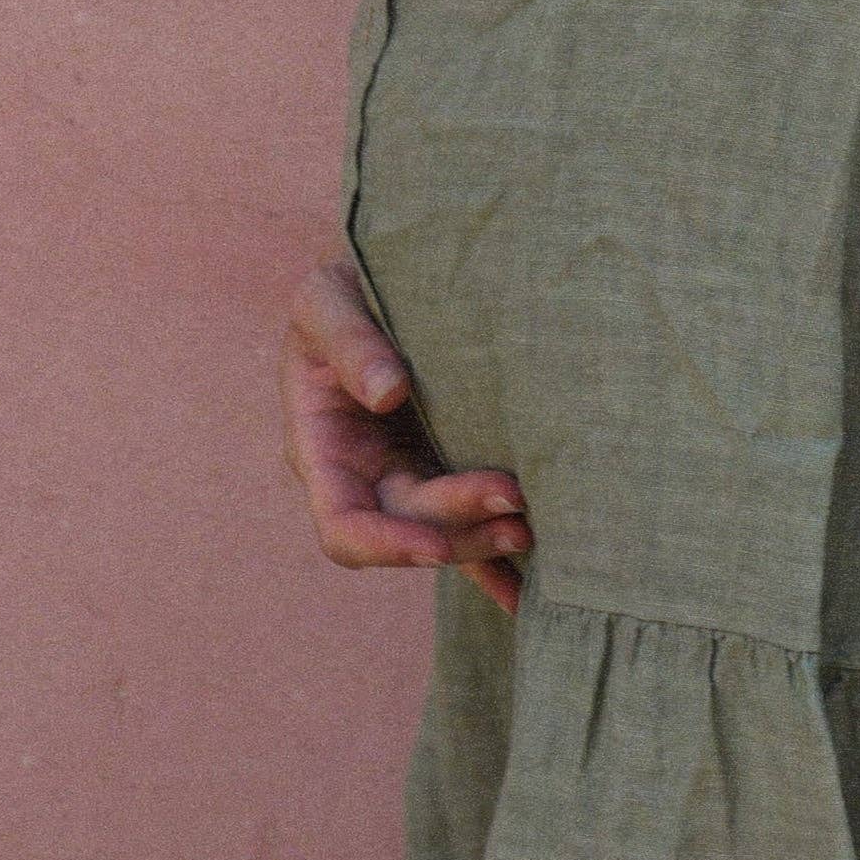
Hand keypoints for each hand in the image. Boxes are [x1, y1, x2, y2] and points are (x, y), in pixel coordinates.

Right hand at [278, 252, 530, 613]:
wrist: (383, 271)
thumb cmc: (344, 283)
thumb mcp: (326, 298)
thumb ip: (348, 340)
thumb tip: (387, 392)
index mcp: (321, 448)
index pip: (345, 525)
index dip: (387, 544)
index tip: (434, 544)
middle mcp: (364, 474)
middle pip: (410, 527)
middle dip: (460, 527)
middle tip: (517, 500)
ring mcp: (408, 473)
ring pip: (446, 529)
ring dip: (487, 540)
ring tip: (537, 525)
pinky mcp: (447, 463)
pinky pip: (471, 521)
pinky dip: (498, 558)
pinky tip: (532, 588)